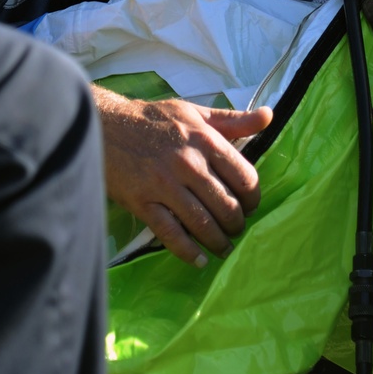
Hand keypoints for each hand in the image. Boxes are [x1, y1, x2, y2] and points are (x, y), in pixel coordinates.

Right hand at [94, 88, 271, 264]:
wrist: (103, 126)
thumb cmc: (152, 120)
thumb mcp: (194, 113)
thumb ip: (233, 120)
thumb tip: (269, 116)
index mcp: (204, 140)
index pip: (244, 178)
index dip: (253, 198)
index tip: (250, 204)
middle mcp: (188, 163)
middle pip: (227, 206)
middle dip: (237, 224)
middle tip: (236, 229)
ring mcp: (164, 185)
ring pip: (203, 224)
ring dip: (218, 242)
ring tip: (224, 247)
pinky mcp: (143, 202)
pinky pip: (171, 234)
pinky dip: (188, 252)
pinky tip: (199, 260)